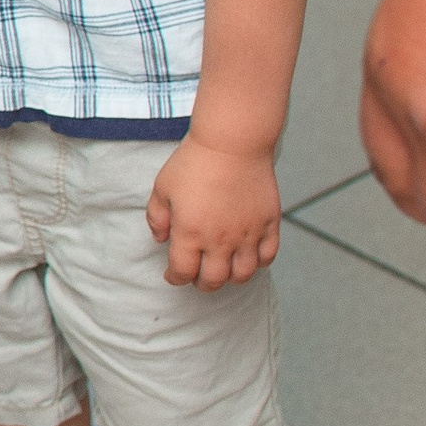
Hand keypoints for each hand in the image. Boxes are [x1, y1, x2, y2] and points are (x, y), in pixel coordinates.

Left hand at [146, 135, 280, 288]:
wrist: (232, 142)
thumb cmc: (194, 161)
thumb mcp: (162, 187)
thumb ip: (157, 217)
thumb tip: (160, 239)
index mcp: (189, 233)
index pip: (182, 272)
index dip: (175, 278)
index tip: (173, 275)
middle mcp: (219, 240)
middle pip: (213, 281)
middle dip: (203, 284)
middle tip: (199, 276)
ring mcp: (247, 233)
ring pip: (243, 275)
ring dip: (232, 278)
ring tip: (225, 269)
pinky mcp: (268, 223)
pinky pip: (268, 256)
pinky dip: (259, 263)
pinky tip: (249, 256)